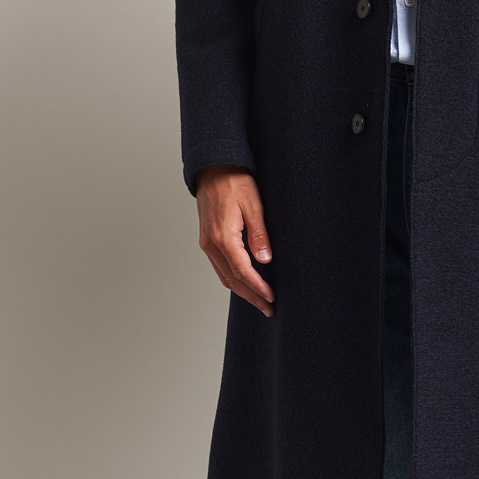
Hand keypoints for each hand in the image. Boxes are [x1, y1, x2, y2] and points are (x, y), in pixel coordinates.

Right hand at [196, 165, 274, 317]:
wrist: (214, 169)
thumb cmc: (235, 183)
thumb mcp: (254, 205)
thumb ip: (259, 234)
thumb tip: (265, 260)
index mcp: (223, 237)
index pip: (242, 272)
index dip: (258, 288)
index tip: (272, 298)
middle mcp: (211, 244)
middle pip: (232, 280)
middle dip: (251, 297)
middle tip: (269, 309)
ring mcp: (207, 243)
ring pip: (224, 276)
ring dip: (242, 291)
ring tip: (259, 301)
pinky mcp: (208, 240)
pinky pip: (220, 266)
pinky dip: (232, 278)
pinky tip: (244, 282)